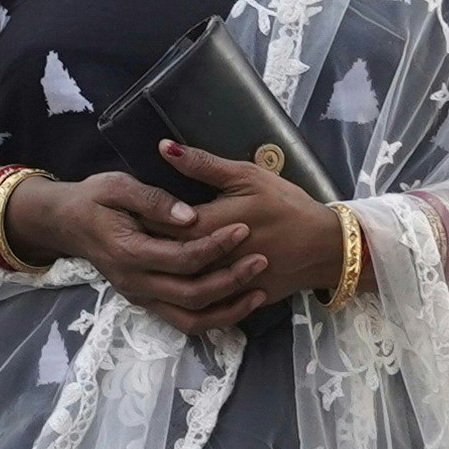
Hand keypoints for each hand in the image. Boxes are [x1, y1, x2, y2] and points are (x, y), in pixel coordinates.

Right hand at [26, 168, 272, 329]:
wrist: (66, 223)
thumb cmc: (94, 198)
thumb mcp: (117, 186)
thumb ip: (154, 200)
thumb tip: (190, 216)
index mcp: (129, 253)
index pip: (182, 258)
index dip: (216, 246)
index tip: (244, 228)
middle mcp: (135, 283)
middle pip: (192, 295)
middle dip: (231, 280)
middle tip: (261, 259)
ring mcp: (140, 297)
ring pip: (190, 319)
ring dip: (228, 310)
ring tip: (259, 292)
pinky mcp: (147, 302)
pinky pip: (185, 321)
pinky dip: (214, 318)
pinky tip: (239, 303)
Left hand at [148, 142, 344, 331]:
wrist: (324, 247)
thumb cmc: (285, 205)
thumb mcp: (247, 177)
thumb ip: (203, 165)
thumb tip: (165, 148)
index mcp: (208, 227)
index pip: (159, 225)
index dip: (139, 217)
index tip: (124, 208)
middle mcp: (209, 261)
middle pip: (164, 255)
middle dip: (146, 243)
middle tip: (129, 230)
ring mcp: (220, 286)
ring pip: (178, 281)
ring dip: (162, 268)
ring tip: (147, 253)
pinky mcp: (232, 300)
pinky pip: (201, 300)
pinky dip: (185, 288)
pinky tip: (175, 276)